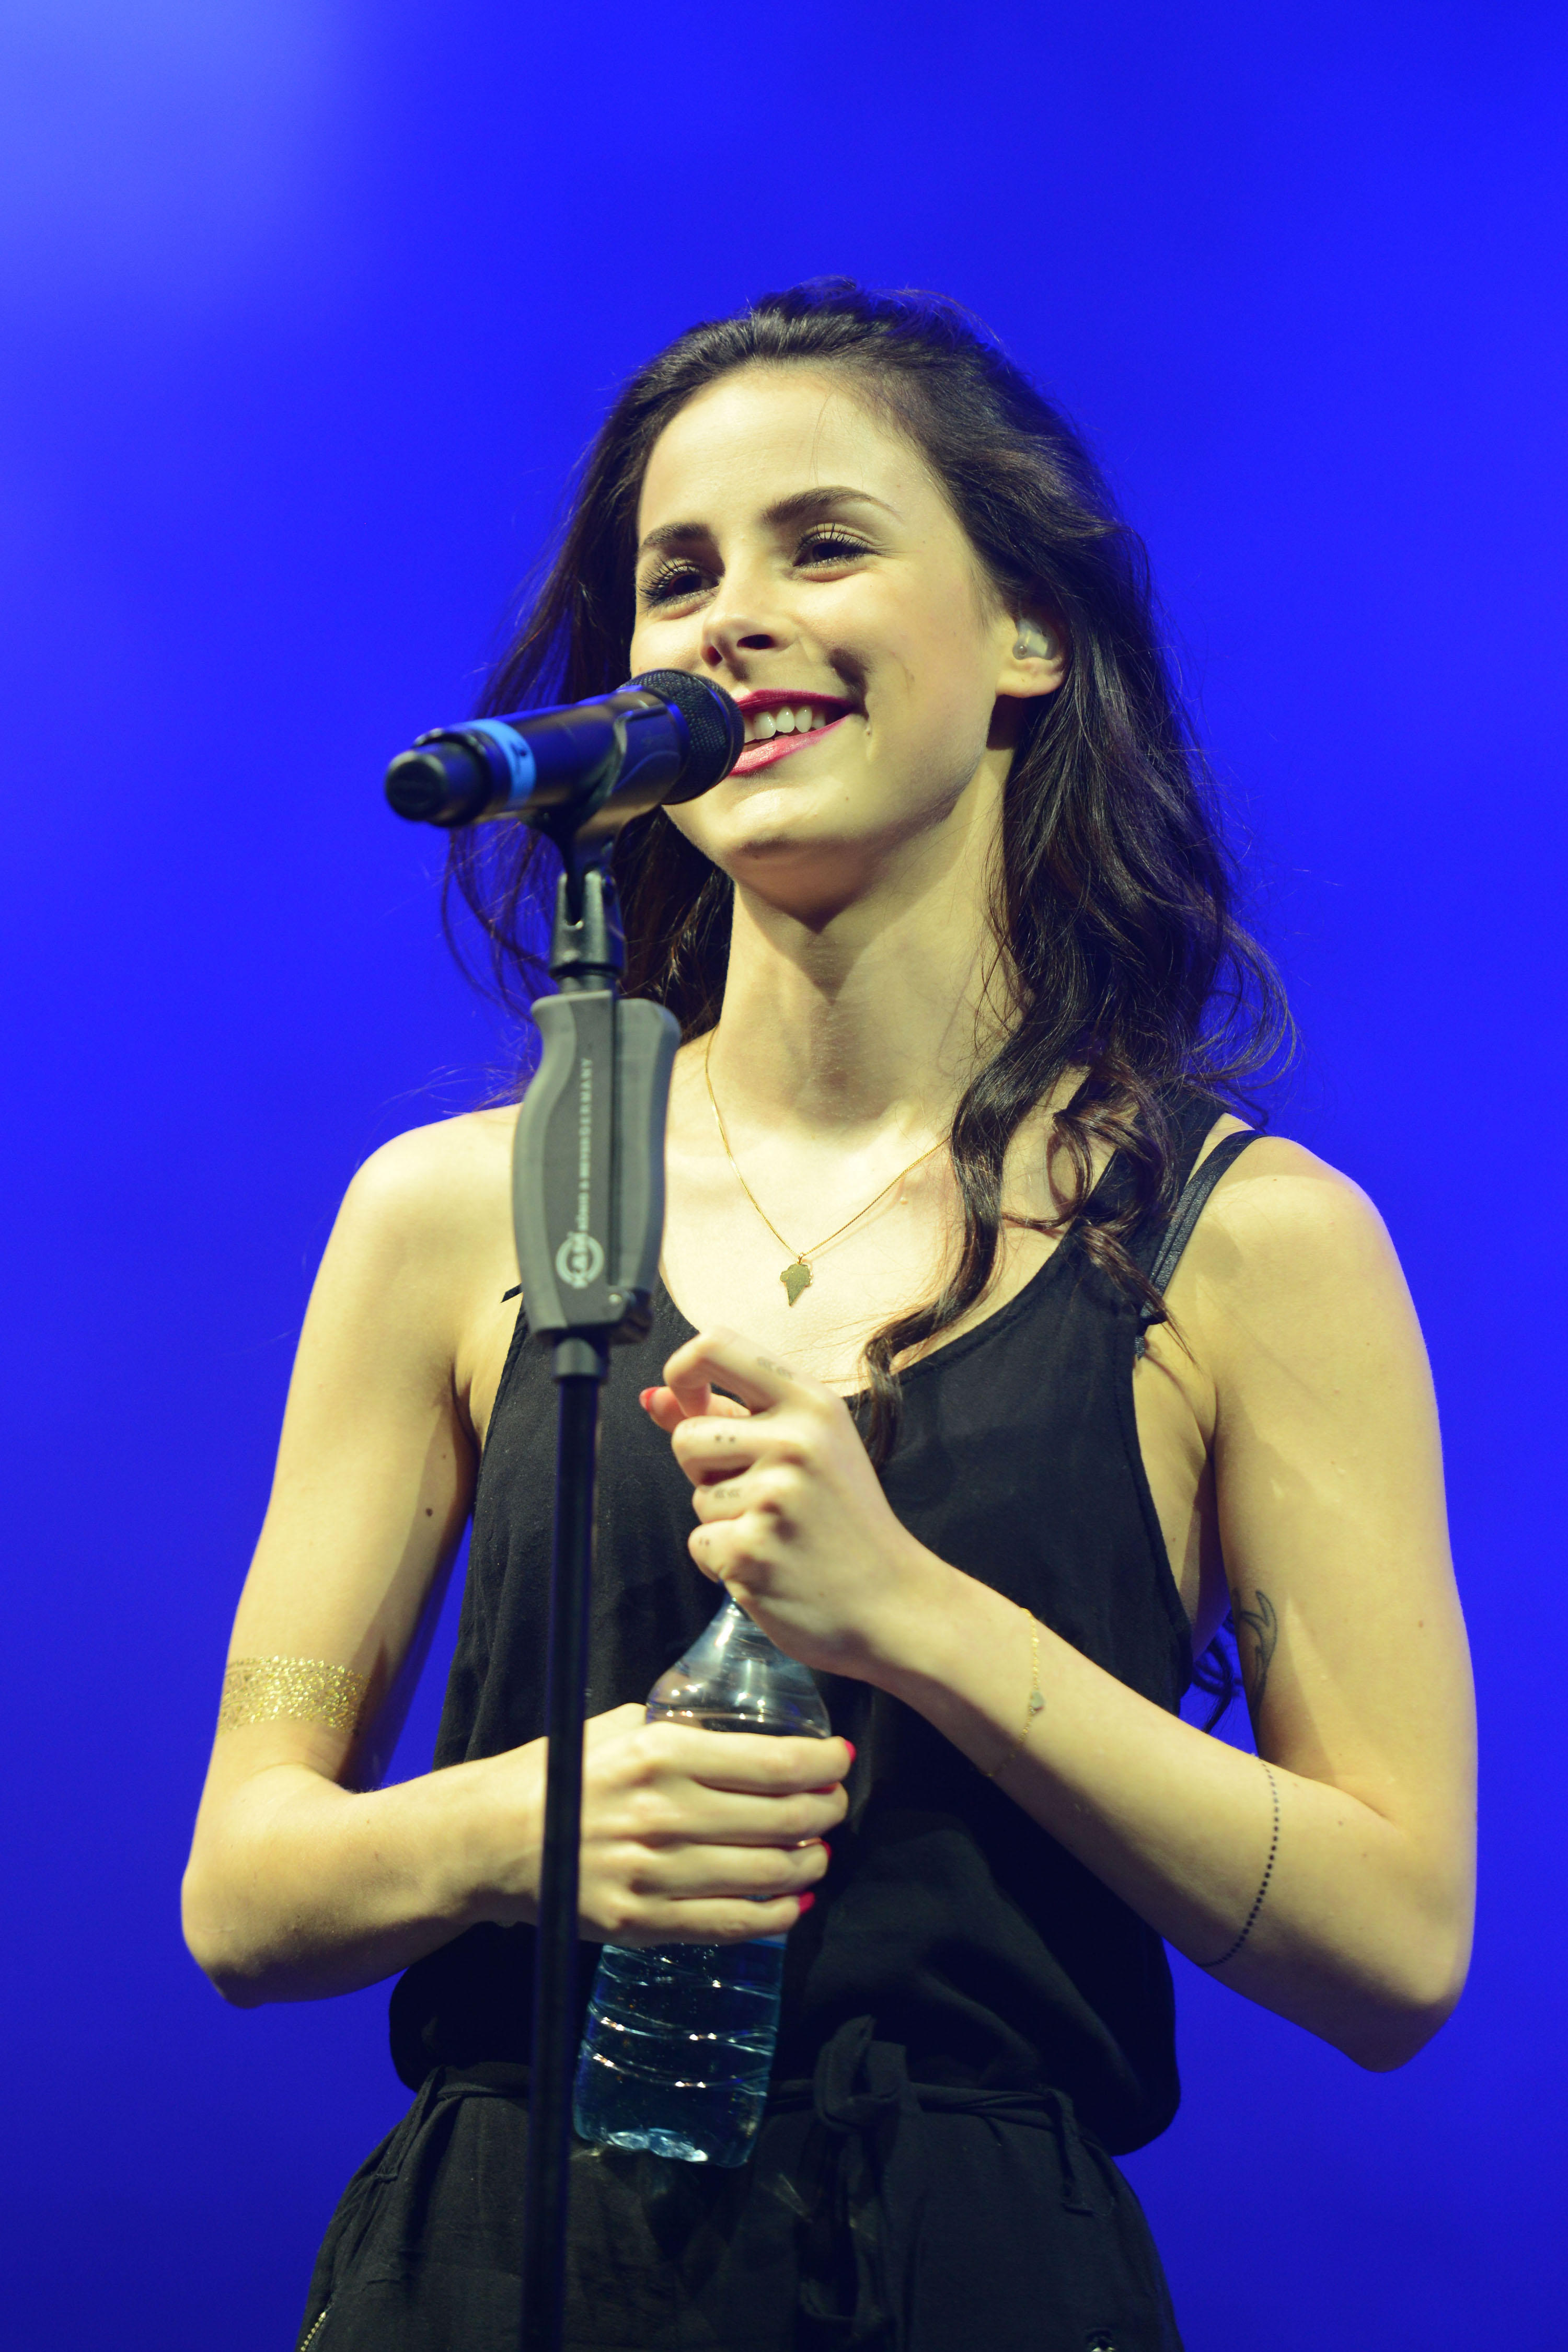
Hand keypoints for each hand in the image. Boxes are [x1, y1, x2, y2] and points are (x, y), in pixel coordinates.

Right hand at [571, 1702, 848, 1944]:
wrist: (491, 1841)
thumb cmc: (560, 1774)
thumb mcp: (617, 1728)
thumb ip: (681, 1728)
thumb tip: (749, 1732)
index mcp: (660, 1753)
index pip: (773, 1765)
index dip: (823, 1765)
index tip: (840, 1760)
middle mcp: (662, 1813)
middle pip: (782, 1821)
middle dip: (826, 1812)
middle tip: (834, 1805)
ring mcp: (653, 1874)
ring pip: (767, 1875)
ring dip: (809, 1863)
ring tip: (817, 1850)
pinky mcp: (642, 1922)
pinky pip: (732, 1925)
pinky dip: (777, 1915)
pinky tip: (793, 1899)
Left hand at [641, 1325, 935, 1678]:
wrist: (891, 1603)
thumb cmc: (844, 1521)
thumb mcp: (806, 1450)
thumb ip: (729, 1417)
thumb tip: (652, 1397)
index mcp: (812, 1403)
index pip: (716, 1345)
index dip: (683, 1371)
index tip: (689, 1403)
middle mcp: (795, 1441)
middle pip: (687, 1436)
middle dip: (705, 1470)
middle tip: (764, 1496)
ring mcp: (773, 1497)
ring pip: (695, 1495)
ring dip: (722, 1520)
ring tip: (779, 1532)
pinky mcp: (750, 1550)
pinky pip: (699, 1544)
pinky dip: (724, 1562)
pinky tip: (771, 1566)